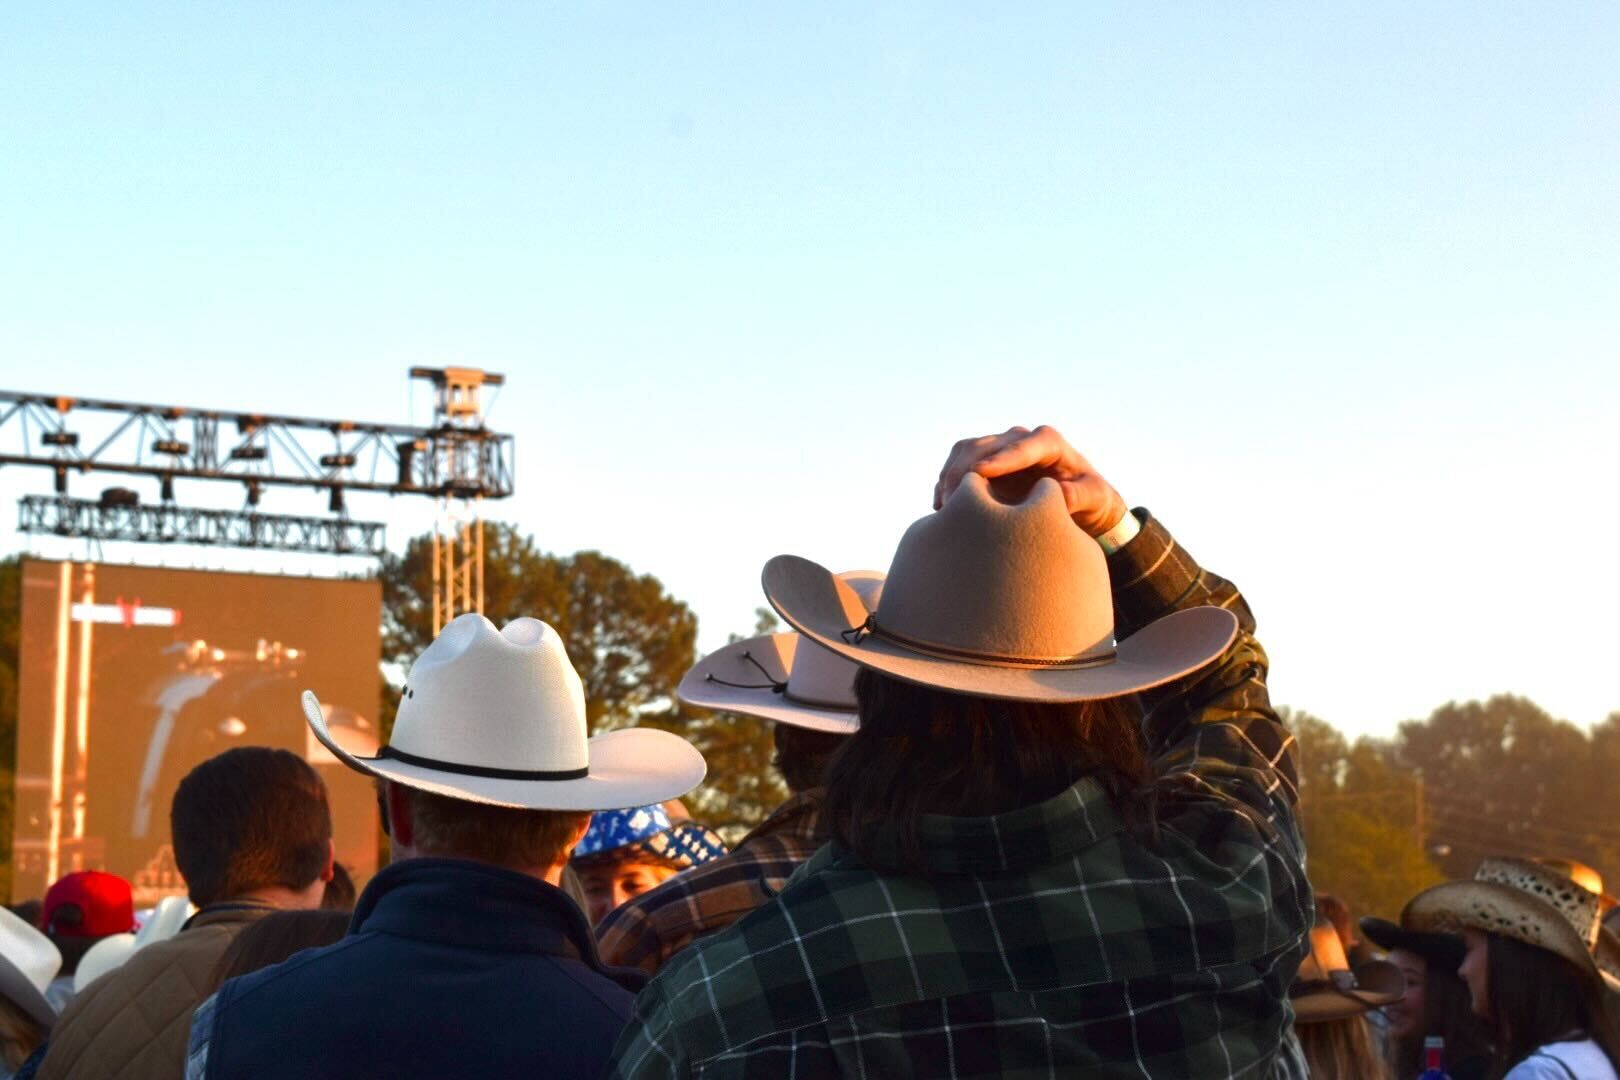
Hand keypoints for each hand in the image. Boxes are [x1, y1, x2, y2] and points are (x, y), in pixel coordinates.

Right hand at [933, 425, 1127, 536]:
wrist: (1080, 502)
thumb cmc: (1090, 498)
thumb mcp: (1094, 497)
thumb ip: (1078, 495)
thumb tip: (1057, 495)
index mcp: (1048, 442)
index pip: (1021, 447)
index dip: (999, 460)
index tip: (978, 474)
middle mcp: (1021, 439)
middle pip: (984, 446)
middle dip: (964, 470)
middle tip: (952, 502)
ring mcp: (1000, 448)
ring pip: (965, 451)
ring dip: (950, 476)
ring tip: (943, 507)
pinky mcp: (985, 462)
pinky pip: (957, 464)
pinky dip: (946, 482)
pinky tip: (941, 506)